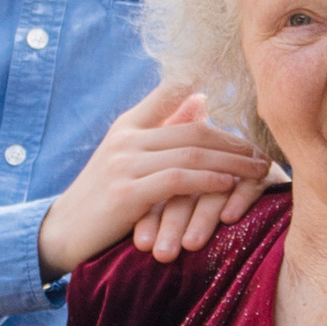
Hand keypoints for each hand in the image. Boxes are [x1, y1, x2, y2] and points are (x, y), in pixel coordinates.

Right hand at [39, 83, 269, 275]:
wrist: (61, 232)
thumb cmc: (102, 197)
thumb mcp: (129, 155)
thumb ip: (162, 126)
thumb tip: (202, 98)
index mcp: (128, 125)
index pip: (172, 93)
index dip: (212, 93)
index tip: (245, 97)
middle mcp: (126, 138)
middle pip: (194, 129)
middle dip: (235, 141)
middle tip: (264, 152)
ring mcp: (124, 164)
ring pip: (190, 152)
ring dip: (231, 162)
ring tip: (258, 170)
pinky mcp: (125, 194)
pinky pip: (176, 180)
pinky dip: (207, 180)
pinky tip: (229, 185)